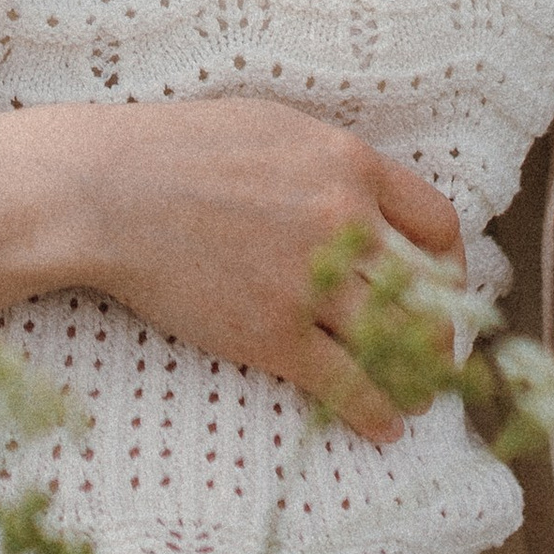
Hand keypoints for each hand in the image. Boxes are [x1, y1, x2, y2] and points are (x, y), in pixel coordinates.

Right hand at [0, 96, 464, 447]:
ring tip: (419, 397)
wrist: (103, 192)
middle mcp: (344, 220)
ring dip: (419, 378)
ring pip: (399, 342)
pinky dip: (376, 412)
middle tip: (436, 352)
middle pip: (429, 289)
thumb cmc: (173, 150)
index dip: (450, 262)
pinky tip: (384, 426)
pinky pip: (349, 385)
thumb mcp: (268, 127)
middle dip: (441, 328)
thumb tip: (362, 189)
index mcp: (347, 164)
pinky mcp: (274, 335)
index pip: (437, 222)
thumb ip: (326, 160)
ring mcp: (310, 281)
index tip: (442, 284)